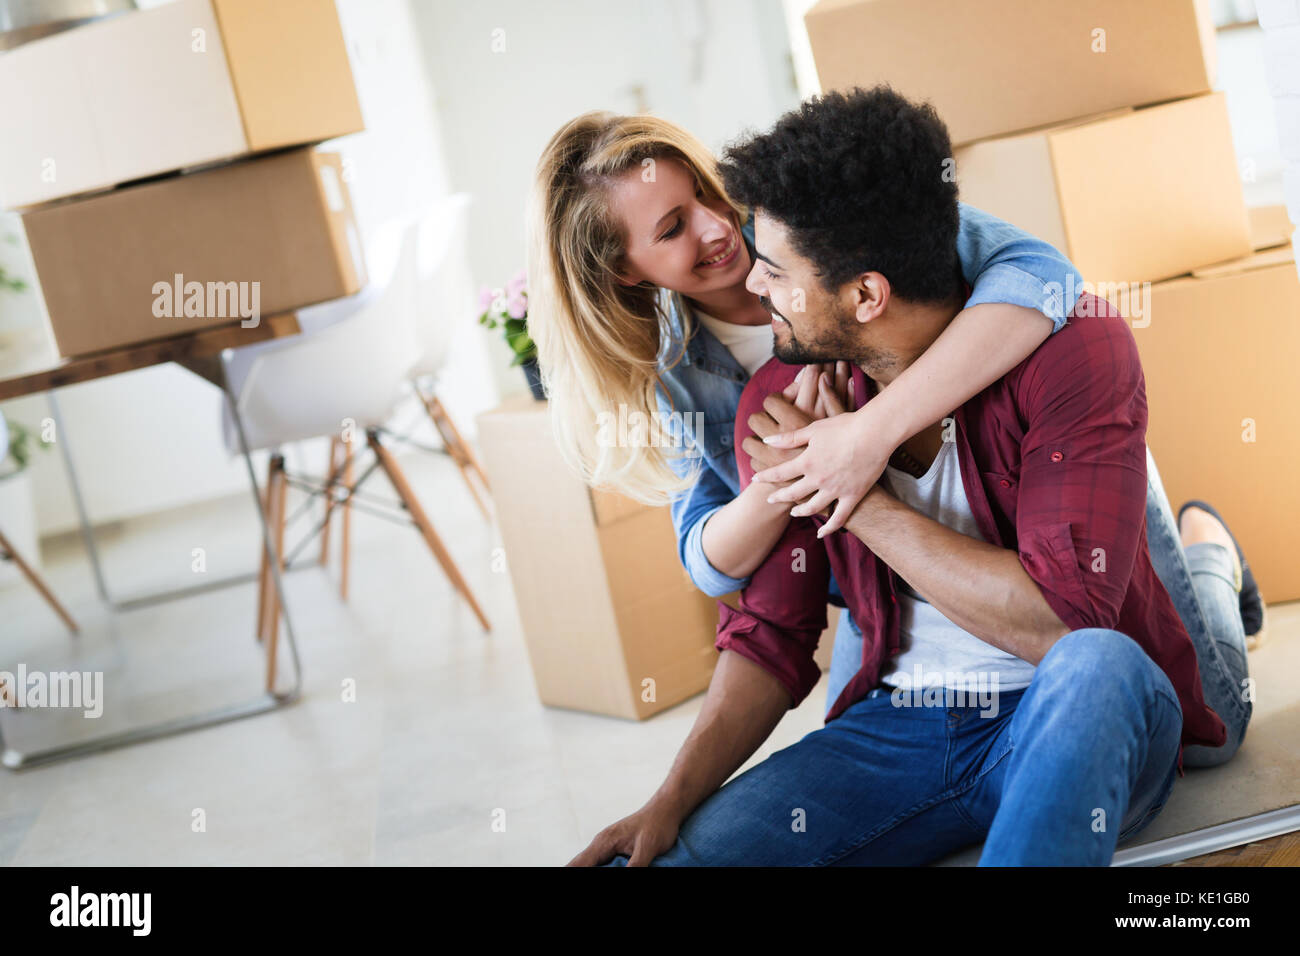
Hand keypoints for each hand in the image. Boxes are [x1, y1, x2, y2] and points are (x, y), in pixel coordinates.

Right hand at [567, 800, 682, 866]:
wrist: (666, 810)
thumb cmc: (658, 825)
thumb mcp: (647, 848)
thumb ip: (634, 867)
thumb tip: (625, 877)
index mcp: (604, 842)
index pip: (578, 865)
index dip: (570, 873)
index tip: (563, 876)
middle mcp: (601, 844)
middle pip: (580, 865)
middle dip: (575, 872)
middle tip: (567, 881)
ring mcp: (607, 847)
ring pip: (590, 865)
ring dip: (588, 869)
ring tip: (597, 868)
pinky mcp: (615, 851)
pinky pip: (601, 864)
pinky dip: (599, 869)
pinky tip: (604, 868)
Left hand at [752, 374, 897, 536]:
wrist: (875, 433)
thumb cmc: (845, 426)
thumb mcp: (814, 429)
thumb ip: (789, 438)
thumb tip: (767, 441)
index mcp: (807, 462)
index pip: (779, 473)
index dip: (765, 477)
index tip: (755, 479)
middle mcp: (818, 479)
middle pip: (792, 493)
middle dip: (779, 496)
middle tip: (771, 498)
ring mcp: (835, 490)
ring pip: (812, 508)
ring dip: (800, 512)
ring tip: (794, 513)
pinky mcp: (852, 496)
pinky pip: (839, 518)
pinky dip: (829, 528)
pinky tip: (822, 534)